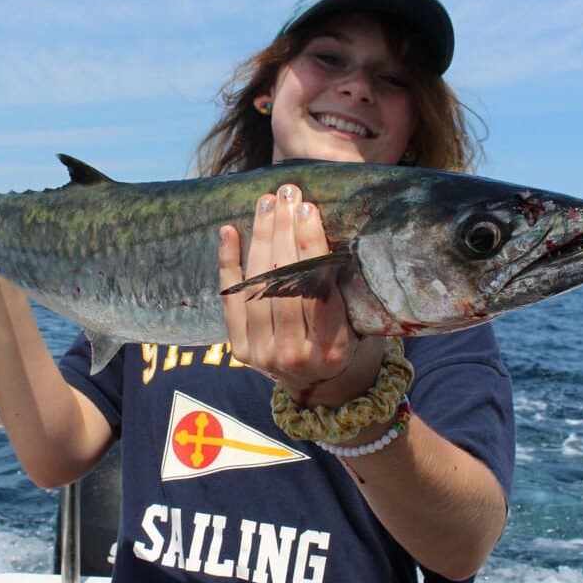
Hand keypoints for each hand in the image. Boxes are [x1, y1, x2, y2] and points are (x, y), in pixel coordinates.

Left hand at [218, 183, 378, 404]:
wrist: (318, 387)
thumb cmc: (343, 341)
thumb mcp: (354, 321)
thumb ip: (338, 288)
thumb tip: (319, 228)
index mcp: (331, 346)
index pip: (316, 287)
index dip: (309, 245)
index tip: (307, 208)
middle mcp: (294, 353)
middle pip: (283, 283)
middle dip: (283, 233)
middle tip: (286, 194)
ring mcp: (262, 353)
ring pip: (257, 287)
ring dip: (260, 239)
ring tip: (267, 204)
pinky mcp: (240, 350)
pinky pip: (230, 300)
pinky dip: (228, 264)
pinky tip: (229, 231)